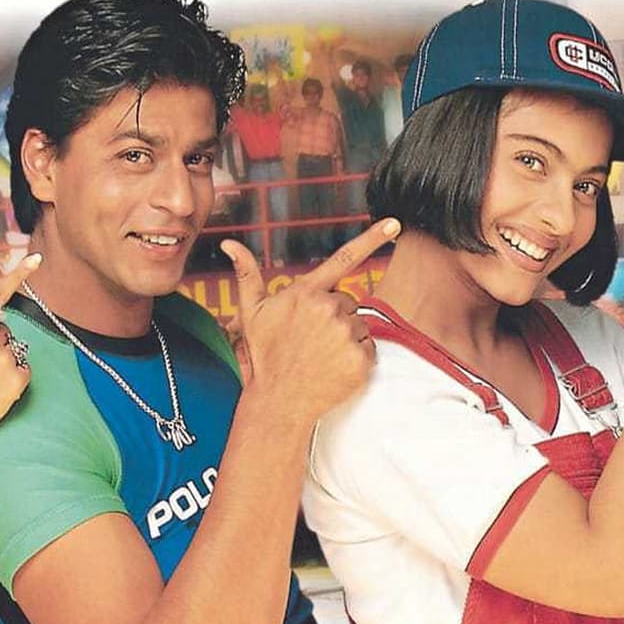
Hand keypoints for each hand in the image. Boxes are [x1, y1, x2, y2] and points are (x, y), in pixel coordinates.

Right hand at [221, 218, 400, 422]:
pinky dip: (356, 357)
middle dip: (335, 315)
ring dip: (346, 336)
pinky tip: (333, 366)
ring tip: (321, 354)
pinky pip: (369, 348)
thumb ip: (247, 273)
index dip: (372, 238)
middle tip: (312, 338)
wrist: (278, 400)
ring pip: (359, 324)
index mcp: (306, 293)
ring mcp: (346, 335)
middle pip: (348, 301)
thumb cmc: (265, 354)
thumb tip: (228, 242)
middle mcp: (329, 309)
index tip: (395, 223)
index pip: (345, 258)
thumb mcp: (251, 312)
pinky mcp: (360, 360)